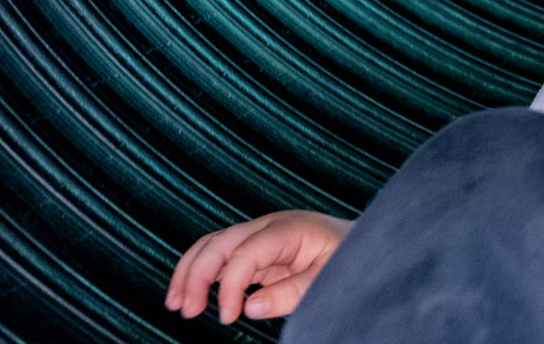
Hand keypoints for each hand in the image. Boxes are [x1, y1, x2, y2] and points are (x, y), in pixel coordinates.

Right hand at [165, 209, 350, 323]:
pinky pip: (221, 254)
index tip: (226, 317)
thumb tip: (250, 307)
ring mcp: (261, 233)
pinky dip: (201, 272)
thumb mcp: (330, 277)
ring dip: (190, 272)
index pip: (244, 253)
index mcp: (289, 228)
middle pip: (220, 242)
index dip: (228, 286)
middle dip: (196, 275)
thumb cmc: (353, 256)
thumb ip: (292, 292)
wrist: (368, 243)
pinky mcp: (258, 247)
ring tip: (176, 304)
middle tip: (185, 311)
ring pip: (213, 244)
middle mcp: (270, 225)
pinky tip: (190, 295)